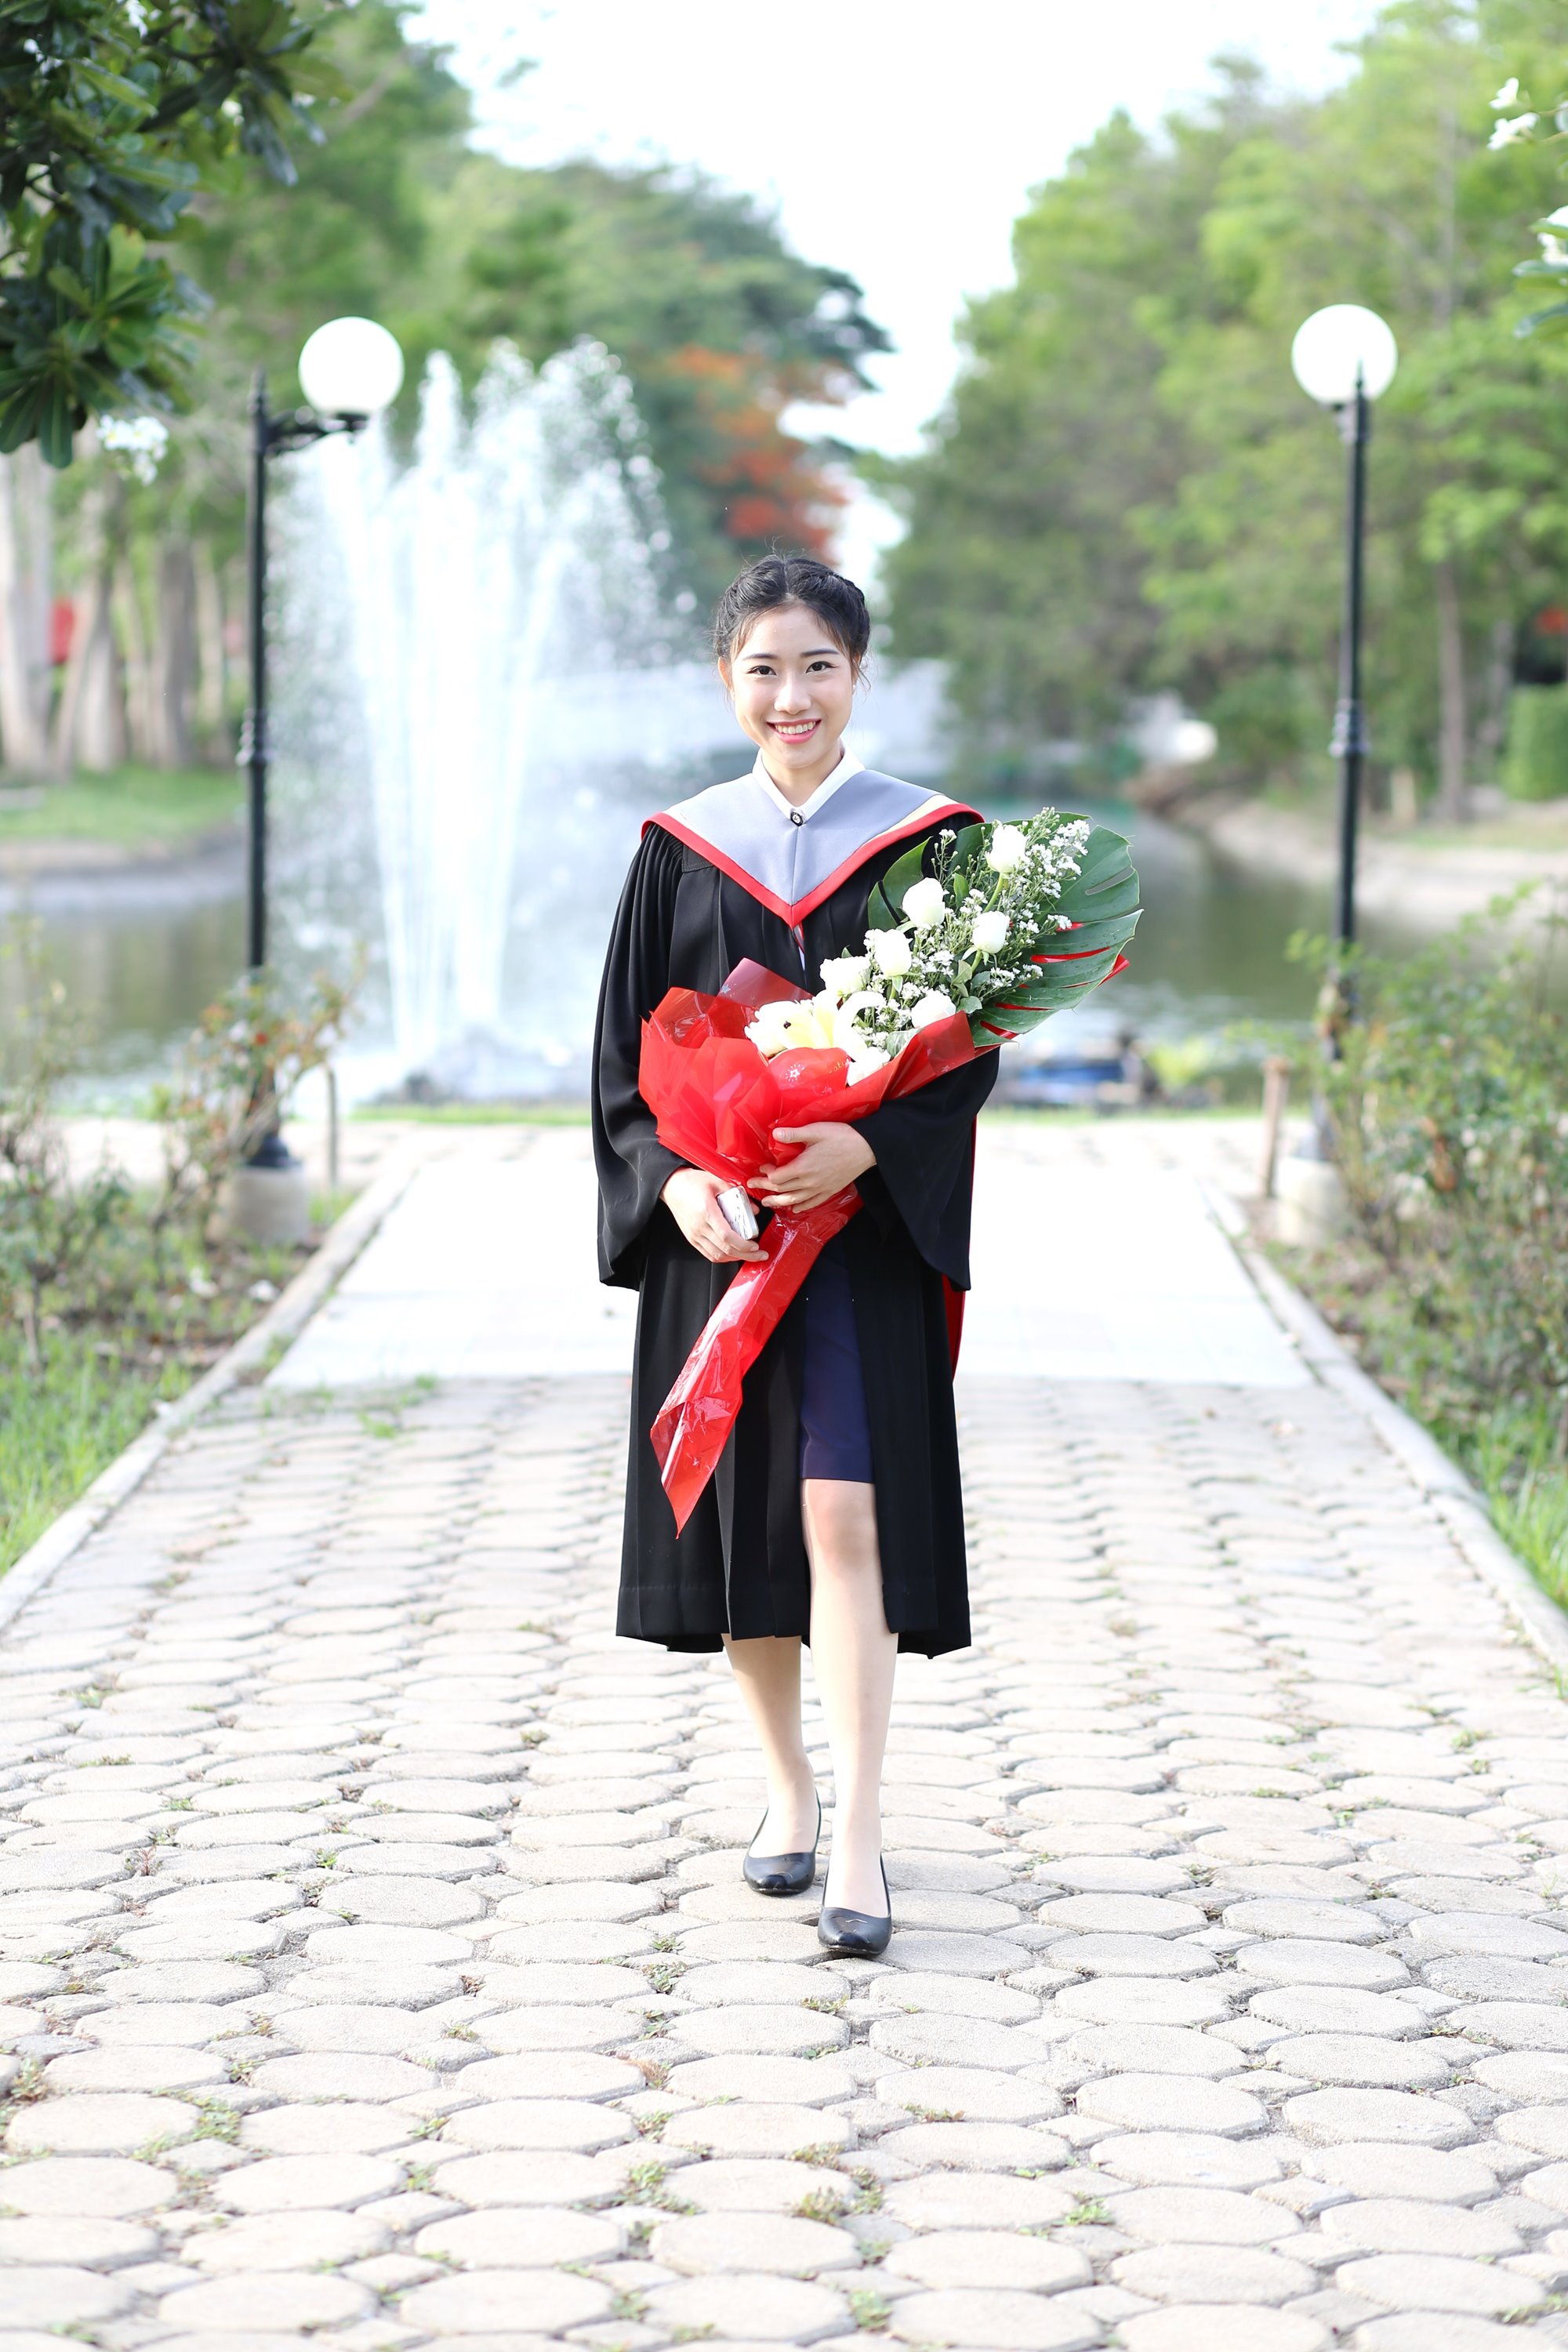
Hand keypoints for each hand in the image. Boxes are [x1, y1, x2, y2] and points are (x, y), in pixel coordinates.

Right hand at [661, 1167, 765, 1264]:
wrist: (672, 1186)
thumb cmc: (692, 1183)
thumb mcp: (717, 1181)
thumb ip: (737, 1195)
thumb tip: (754, 1210)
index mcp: (706, 1212)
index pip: (727, 1236)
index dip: (743, 1245)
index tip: (755, 1246)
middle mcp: (699, 1227)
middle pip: (725, 1250)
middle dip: (746, 1255)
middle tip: (759, 1255)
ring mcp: (694, 1235)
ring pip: (717, 1255)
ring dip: (735, 1258)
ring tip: (749, 1254)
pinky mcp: (692, 1238)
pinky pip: (709, 1254)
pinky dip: (723, 1257)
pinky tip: (733, 1254)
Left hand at [752, 1123, 874, 1213]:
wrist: (866, 1149)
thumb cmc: (841, 1137)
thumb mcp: (815, 1130)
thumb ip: (794, 1133)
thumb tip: (774, 1133)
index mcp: (803, 1167)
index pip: (777, 1177)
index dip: (766, 1174)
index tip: (762, 1167)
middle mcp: (809, 1182)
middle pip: (782, 1190)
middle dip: (765, 1189)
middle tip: (753, 1187)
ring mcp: (820, 1189)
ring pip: (794, 1200)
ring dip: (778, 1202)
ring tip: (768, 1203)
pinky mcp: (830, 1191)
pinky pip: (812, 1203)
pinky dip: (801, 1207)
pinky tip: (795, 1208)